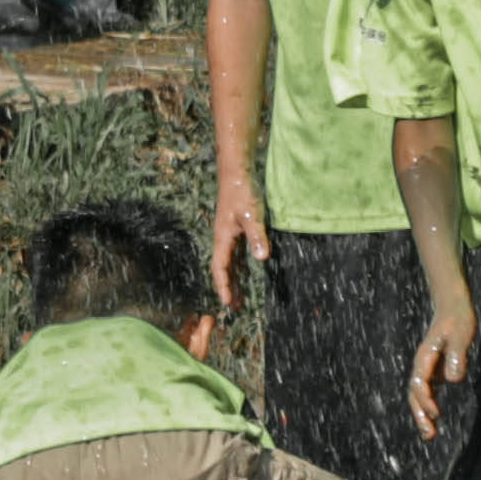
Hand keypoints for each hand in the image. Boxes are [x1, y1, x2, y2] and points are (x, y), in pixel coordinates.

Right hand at [211, 177, 269, 309]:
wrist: (237, 172)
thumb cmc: (242, 192)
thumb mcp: (252, 215)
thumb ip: (257, 236)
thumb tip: (261, 258)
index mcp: (223, 238)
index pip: (219, 268)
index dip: (223, 286)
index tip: (227, 303)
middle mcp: (224, 238)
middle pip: (224, 268)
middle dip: (229, 287)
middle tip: (236, 307)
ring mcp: (230, 233)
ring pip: (231, 261)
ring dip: (236, 278)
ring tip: (243, 295)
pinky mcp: (237, 227)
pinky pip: (238, 252)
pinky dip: (242, 264)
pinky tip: (250, 269)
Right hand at [409, 298, 475, 440]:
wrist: (452, 307)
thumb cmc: (457, 319)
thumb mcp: (461, 334)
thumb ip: (457, 355)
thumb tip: (453, 380)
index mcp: (425, 357)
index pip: (420, 383)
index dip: (426, 400)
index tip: (436, 414)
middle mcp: (422, 365)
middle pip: (414, 394)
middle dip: (420, 414)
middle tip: (429, 435)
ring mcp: (427, 369)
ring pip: (418, 395)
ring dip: (422, 414)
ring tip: (430, 435)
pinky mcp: (434, 371)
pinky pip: (427, 392)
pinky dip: (428, 406)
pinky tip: (435, 419)